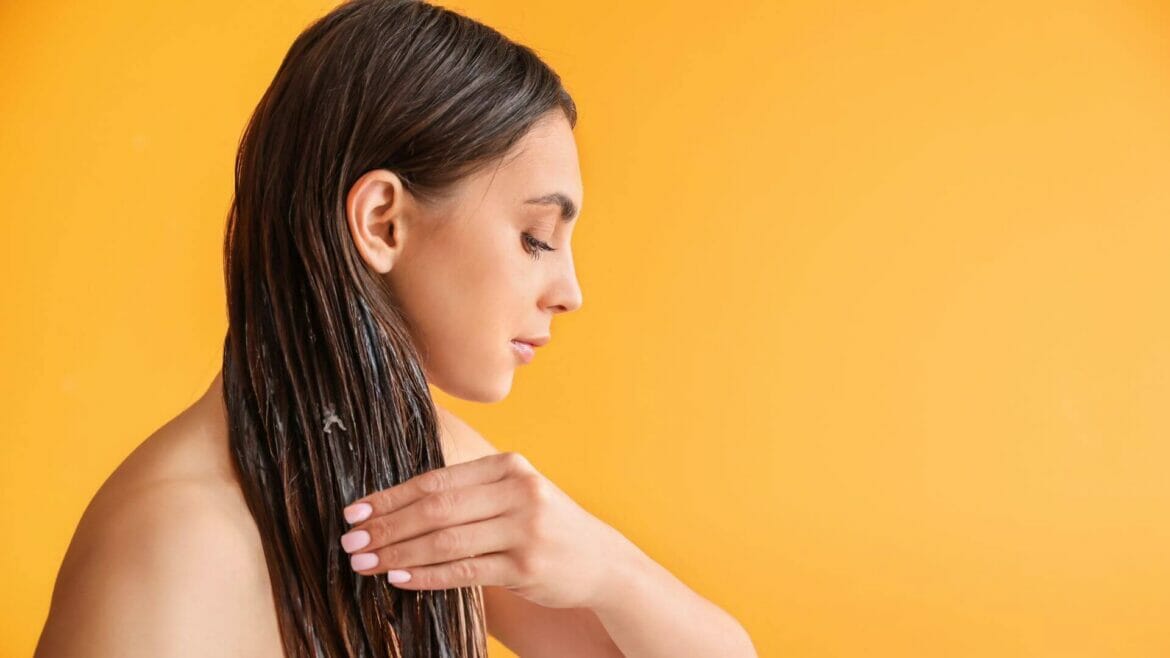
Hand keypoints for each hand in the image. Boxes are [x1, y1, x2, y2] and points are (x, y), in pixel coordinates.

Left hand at [339, 451, 627, 609]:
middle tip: (350, 540)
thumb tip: (399, 502)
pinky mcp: (525, 566)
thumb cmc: (547, 525)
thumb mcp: (517, 494)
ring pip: (445, 541)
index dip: (391, 496)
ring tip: (364, 562)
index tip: (356, 510)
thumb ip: (470, 492)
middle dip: (386, 526)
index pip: (437, 480)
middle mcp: (518, 492)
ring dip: (397, 553)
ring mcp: (524, 530)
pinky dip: (426, 576)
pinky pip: (463, 571)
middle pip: (436, 509)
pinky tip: (399, 579)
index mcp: (509, 467)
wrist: (602, 560)